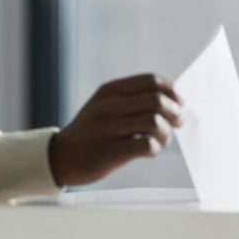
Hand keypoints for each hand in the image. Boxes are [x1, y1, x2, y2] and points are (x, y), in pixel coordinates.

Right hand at [49, 74, 182, 186]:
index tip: (178, 104)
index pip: (151, 81)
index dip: (171, 92)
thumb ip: (131, 100)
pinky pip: (145, 145)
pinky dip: (154, 149)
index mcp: (109, 91)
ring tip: (162, 140)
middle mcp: (107, 106)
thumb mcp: (104, 106)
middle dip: (174, 113)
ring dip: (166, 133)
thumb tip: (172, 102)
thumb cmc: (90, 133)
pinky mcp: (108, 152)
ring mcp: (106, 129)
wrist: (60, 157)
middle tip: (177, 124)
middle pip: (156, 101)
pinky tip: (150, 151)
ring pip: (153, 122)